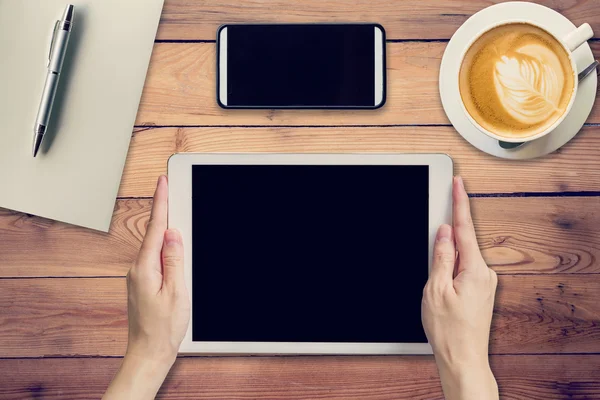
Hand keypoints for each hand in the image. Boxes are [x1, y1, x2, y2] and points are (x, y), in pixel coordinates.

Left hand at [126, 175, 189, 363]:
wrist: (148, 353)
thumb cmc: (163, 328)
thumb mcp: (176, 291)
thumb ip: (174, 260)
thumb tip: (173, 234)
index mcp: (145, 268)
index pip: (155, 228)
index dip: (160, 203)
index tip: (163, 182)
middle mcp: (137, 269)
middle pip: (154, 233)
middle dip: (164, 211)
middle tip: (171, 189)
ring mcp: (139, 276)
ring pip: (155, 246)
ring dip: (166, 230)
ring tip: (178, 214)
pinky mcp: (143, 283)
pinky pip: (155, 258)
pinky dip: (165, 248)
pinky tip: (174, 246)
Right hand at [422, 176, 498, 399]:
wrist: (463, 359)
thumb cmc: (448, 330)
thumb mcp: (435, 289)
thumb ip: (441, 256)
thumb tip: (445, 232)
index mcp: (475, 270)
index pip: (465, 228)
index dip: (459, 203)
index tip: (458, 183)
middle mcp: (485, 274)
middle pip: (461, 244)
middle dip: (445, 242)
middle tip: (433, 258)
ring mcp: (484, 283)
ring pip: (460, 259)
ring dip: (445, 262)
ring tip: (435, 288)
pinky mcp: (480, 290)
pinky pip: (463, 270)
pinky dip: (450, 271)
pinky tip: (441, 288)